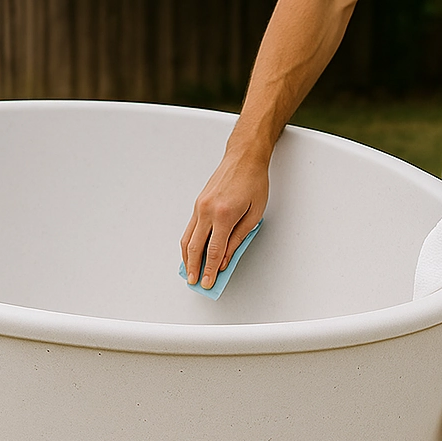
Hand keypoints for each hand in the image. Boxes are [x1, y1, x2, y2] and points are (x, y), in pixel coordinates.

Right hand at [181, 151, 268, 289]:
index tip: (208, 283)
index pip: (214, 251)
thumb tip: (225, 258)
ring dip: (187, 257)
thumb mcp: (254, 214)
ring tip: (190, 272)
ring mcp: (200, 206)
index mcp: (224, 215)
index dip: (210, 270)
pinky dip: (188, 243)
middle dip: (194, 268)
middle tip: (195, 282)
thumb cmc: (253, 181)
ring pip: (187, 238)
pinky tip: (190, 253)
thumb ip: (238, 239)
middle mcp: (207, 210)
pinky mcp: (198, 203)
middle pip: (195, 247)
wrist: (244, 157)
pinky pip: (189, 228)